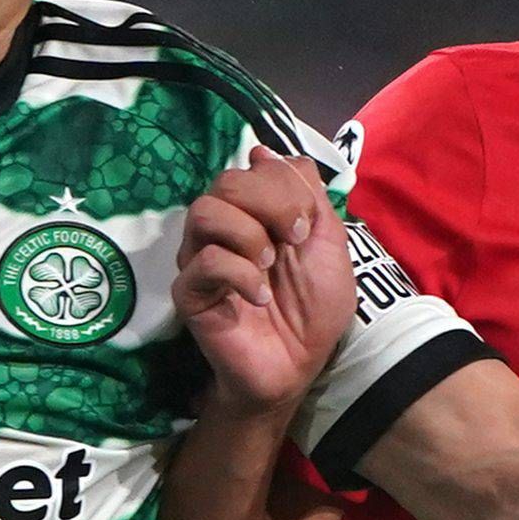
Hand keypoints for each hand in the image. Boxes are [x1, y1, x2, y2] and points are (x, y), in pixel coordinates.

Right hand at [171, 151, 353, 418]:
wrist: (296, 368)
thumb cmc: (314, 311)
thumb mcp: (329, 245)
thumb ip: (308, 196)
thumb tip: (266, 152)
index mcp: (258, 212)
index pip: (258, 165)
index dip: (285, 185)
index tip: (307, 225)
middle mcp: (226, 227)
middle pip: (227, 180)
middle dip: (269, 203)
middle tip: (292, 241)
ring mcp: (203, 257)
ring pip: (205, 211)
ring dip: (247, 234)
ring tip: (268, 267)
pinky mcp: (190, 292)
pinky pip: (204, 260)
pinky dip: (239, 274)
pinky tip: (258, 298)